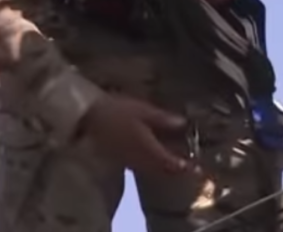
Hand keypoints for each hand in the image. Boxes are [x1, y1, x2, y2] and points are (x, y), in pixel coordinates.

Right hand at [78, 94, 193, 175]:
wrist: (87, 118)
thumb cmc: (117, 111)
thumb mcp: (143, 111)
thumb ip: (163, 120)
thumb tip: (183, 123)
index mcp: (148, 149)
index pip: (170, 164)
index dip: (184, 167)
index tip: (195, 168)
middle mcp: (140, 160)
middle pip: (162, 171)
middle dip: (175, 170)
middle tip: (188, 167)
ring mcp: (128, 162)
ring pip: (151, 170)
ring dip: (163, 168)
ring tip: (174, 162)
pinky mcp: (119, 159)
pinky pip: (141, 166)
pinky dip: (151, 164)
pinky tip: (153, 156)